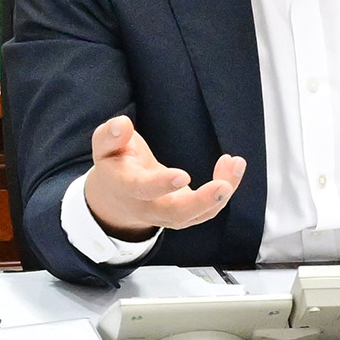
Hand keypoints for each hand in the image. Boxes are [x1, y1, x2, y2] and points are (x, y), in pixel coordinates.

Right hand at [85, 115, 247, 236]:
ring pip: (198, 215)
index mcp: (126, 188)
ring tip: (236, 164)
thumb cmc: (115, 166)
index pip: (142, 188)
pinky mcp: (186, 215)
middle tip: (223, 187)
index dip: (161, 184)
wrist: (117, 200)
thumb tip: (122, 124)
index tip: (182, 176)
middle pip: (176, 213)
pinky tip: (233, 166)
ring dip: (221, 195)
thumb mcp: (104, 147)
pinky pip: (208, 209)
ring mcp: (169, 216)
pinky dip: (225, 190)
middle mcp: (149, 208)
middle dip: (201, 202)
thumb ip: (110, 135)